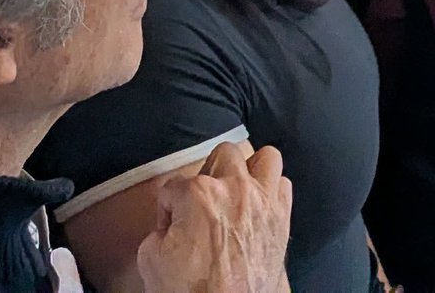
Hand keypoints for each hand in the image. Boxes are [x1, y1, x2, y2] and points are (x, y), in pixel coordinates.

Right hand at [134, 141, 290, 292]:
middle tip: (203, 200)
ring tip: (238, 190)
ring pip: (265, 158)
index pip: (174, 185)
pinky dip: (271, 192)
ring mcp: (263, 200)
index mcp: (198, 195)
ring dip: (250, 171)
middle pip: (222, 155)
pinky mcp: (281, 218)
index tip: (169, 226)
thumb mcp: (151, 261)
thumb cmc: (192, 290)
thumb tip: (168, 227)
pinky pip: (283, 186)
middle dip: (208, 175)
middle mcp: (234, 188)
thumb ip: (157, 232)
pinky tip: (258, 207)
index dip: (167, 207)